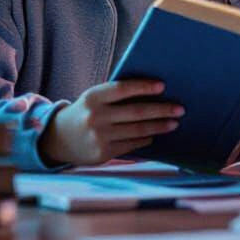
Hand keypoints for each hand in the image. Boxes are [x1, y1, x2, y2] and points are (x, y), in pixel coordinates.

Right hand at [40, 79, 183, 165]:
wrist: (59, 139)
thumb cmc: (87, 112)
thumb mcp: (95, 99)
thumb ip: (117, 96)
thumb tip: (155, 94)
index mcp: (93, 97)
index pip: (122, 89)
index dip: (143, 87)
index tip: (163, 86)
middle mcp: (95, 116)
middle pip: (136, 112)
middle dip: (161, 110)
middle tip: (180, 109)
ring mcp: (99, 136)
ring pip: (137, 130)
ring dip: (159, 126)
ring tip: (174, 123)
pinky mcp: (102, 153)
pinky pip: (131, 144)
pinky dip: (146, 139)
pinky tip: (155, 135)